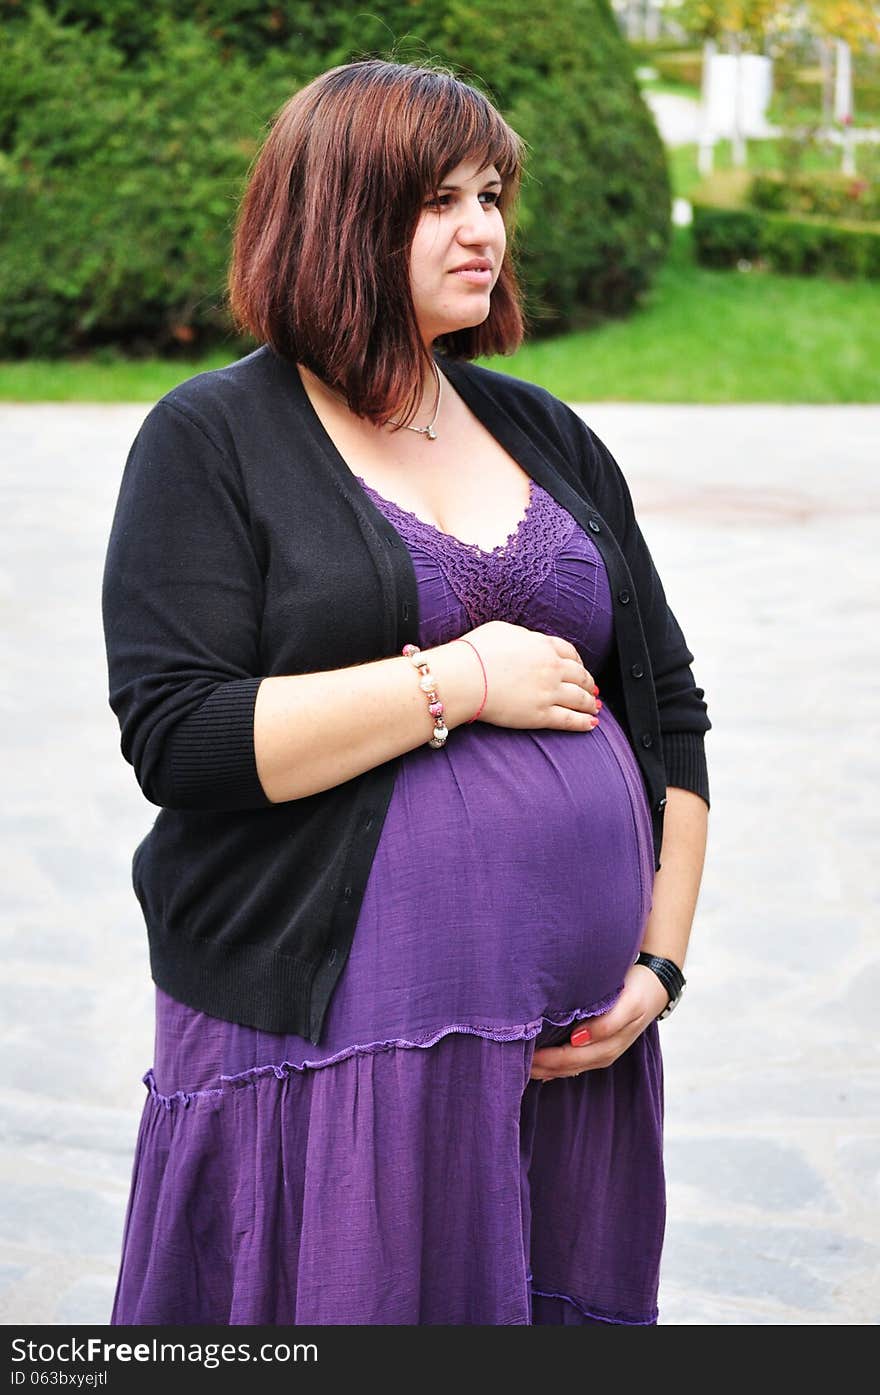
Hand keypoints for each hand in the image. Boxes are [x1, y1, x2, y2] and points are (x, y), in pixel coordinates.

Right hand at [461, 619, 599, 731]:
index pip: (570, 653)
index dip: (579, 662)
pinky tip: (591, 724)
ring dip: (590, 703)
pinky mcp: (541, 714)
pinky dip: (584, 722)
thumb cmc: (475, 653)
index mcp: (542, 646)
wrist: (464, 678)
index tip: (580, 668)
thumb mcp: (502, 631)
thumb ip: (522, 636)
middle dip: (588, 683)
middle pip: (580, 675)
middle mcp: (551, 667)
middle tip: (592, 689)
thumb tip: (529, 641)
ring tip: (594, 707)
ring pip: (579, 698)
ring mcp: (549, 692)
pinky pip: (569, 719)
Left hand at [528, 963, 668, 1080]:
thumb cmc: (637, 991)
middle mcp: (602, 1054)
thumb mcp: (627, 1005)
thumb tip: (578, 1039)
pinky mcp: (597, 1046)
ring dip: (544, 1068)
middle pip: (565, 1067)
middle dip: (539, 1067)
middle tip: (512, 1061)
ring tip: (519, 1064)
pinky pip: (572, 1062)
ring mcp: (600, 1053)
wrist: (655, 985)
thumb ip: (606, 1023)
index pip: (569, 1059)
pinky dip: (554, 1065)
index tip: (522, 1053)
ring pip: (567, 1068)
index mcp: (607, 1046)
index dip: (545, 1059)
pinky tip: (538, 1065)